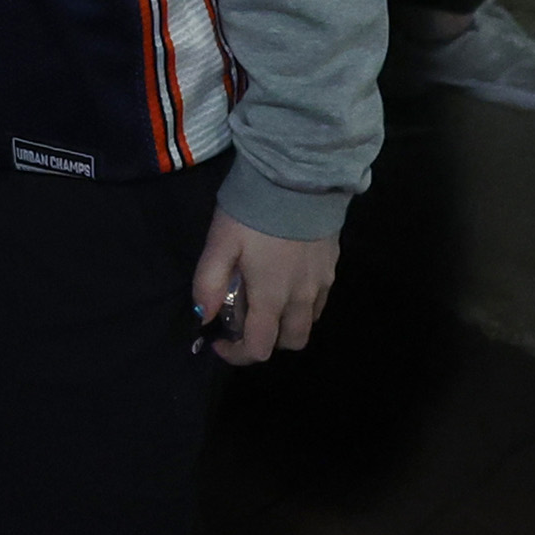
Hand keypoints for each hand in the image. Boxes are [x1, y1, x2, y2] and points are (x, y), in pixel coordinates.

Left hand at [190, 214, 337, 365]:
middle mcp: (301, 298)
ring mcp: (321, 284)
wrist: (297, 180)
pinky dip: (302, 306)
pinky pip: (319, 303)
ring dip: (285, 325)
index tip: (219, 341)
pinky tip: (285, 282)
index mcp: (272, 297)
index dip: (237, 354)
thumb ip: (209, 283)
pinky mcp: (331, 268)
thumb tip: (203, 317)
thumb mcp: (220, 243)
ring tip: (263, 300)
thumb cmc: (252, 213)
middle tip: (243, 320)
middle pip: (290, 343)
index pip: (260, 348)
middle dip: (266, 341)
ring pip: (308, 324)